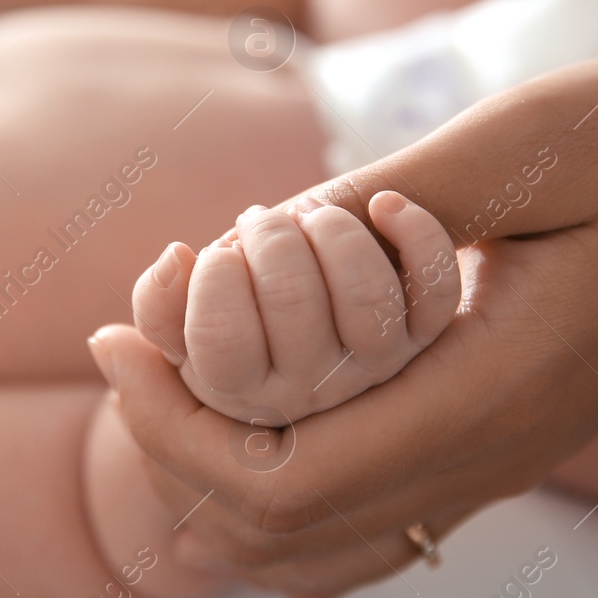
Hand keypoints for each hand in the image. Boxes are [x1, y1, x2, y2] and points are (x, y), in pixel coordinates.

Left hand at [91, 49, 597, 597]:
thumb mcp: (524, 142)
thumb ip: (383, 201)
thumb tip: (254, 243)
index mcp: (488, 397)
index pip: (283, 484)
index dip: (172, 428)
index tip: (117, 336)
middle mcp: (485, 458)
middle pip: (277, 536)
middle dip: (173, 450)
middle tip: (130, 340)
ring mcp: (491, 463)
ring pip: (314, 550)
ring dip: (217, 476)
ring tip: (173, 373)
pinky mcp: (492, 443)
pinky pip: (359, 520)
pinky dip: (275, 483)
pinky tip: (252, 395)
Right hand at [129, 196, 459, 423]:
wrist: (310, 359)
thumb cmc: (234, 334)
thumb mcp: (181, 335)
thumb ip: (160, 308)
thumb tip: (175, 257)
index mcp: (242, 393)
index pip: (222, 340)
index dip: (214, 277)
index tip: (215, 253)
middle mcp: (312, 389)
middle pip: (292, 300)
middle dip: (268, 236)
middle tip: (256, 220)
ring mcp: (374, 364)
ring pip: (366, 294)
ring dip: (334, 231)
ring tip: (309, 216)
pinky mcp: (426, 335)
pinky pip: (437, 289)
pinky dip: (418, 233)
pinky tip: (384, 205)